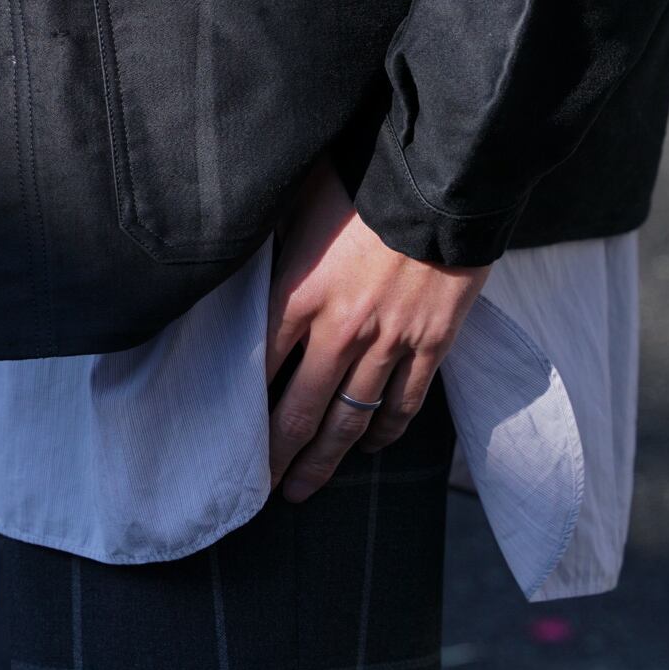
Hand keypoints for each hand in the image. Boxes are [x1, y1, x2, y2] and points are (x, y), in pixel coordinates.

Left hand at [267, 154, 489, 500]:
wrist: (442, 181)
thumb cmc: (364, 180)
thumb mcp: (300, 204)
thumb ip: (274, 243)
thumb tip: (242, 252)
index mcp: (298, 293)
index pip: (257, 366)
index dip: (240, 409)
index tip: (226, 439)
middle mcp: (339, 330)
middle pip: (298, 410)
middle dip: (275, 455)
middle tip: (258, 489)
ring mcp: (388, 342)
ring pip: (349, 419)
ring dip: (324, 459)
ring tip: (303, 487)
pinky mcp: (430, 344)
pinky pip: (404, 403)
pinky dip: (385, 431)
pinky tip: (371, 447)